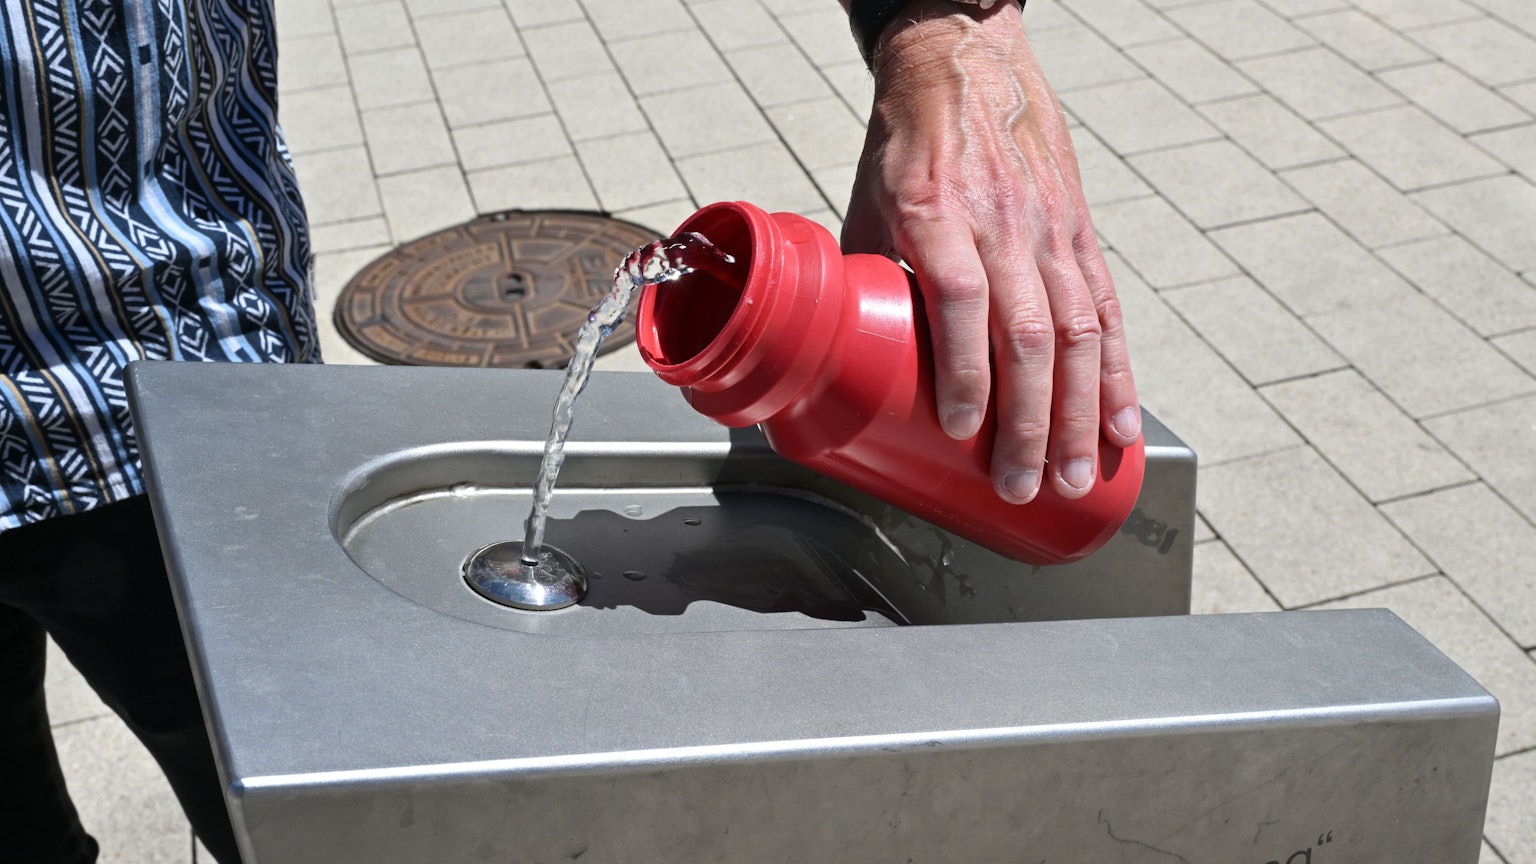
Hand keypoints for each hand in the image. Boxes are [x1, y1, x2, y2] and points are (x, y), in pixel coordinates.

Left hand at [841, 0, 1138, 503]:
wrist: (965, 68)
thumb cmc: (908, 143)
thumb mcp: (866, 205)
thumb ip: (862, 283)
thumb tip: (837, 366)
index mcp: (938, 213)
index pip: (963, 300)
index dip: (964, 371)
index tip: (959, 429)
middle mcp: (1003, 224)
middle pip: (1028, 335)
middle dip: (1030, 422)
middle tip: (1022, 484)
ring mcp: (1050, 231)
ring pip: (1076, 333)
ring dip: (1078, 415)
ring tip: (1074, 476)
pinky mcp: (1079, 235)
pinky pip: (1106, 311)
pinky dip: (1117, 374)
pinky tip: (1121, 425)